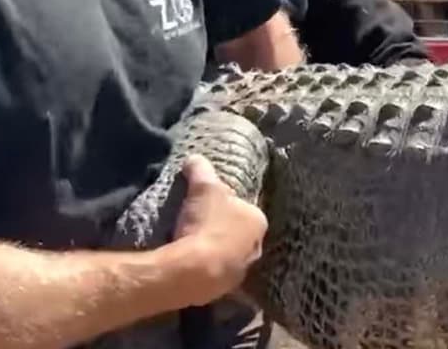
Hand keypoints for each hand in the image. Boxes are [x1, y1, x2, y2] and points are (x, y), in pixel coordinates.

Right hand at [165, 155, 268, 306]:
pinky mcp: (224, 289)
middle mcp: (257, 247)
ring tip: (190, 244)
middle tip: (197, 224)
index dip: (225, 204)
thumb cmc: (206, 224)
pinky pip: (215, 274)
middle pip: (237, 233)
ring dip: (214, 250)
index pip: (243, 208)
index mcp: (258, 221)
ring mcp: (242, 271)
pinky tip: (189, 263)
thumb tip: (194, 158)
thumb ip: (201, 170)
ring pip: (228, 255)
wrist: (194, 270)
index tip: (206, 205)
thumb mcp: (203, 188)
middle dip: (222, 229)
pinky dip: (205, 268)